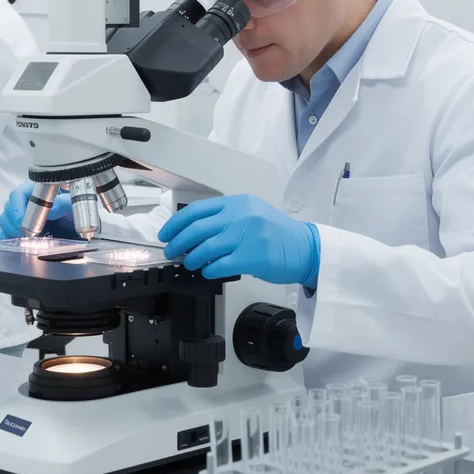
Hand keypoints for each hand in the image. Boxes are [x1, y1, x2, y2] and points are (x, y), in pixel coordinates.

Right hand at [0, 181, 74, 239]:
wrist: (78, 225)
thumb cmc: (74, 210)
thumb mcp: (73, 205)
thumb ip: (63, 204)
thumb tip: (50, 210)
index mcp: (35, 189)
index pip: (18, 195)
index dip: (18, 209)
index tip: (23, 223)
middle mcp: (25, 201)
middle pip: (9, 208)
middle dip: (15, 223)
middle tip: (28, 234)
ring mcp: (21, 215)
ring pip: (5, 220)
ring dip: (12, 231)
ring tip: (26, 240)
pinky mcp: (19, 229)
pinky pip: (6, 233)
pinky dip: (9, 240)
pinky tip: (19, 244)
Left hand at [158, 195, 319, 285]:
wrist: (306, 248)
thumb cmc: (280, 234)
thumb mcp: (254, 214)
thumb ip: (227, 218)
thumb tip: (195, 231)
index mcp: (239, 203)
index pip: (197, 210)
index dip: (176, 223)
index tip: (167, 232)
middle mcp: (241, 216)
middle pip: (196, 229)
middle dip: (177, 242)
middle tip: (171, 250)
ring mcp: (246, 236)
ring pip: (204, 248)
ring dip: (191, 258)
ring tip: (188, 262)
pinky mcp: (251, 257)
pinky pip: (218, 265)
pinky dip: (208, 269)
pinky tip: (207, 270)